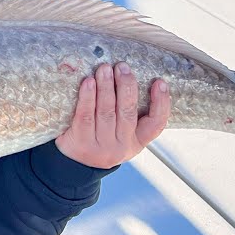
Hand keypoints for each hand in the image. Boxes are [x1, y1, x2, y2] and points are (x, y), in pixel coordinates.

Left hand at [55, 62, 169, 168]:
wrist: (73, 167)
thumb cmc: (99, 140)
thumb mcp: (120, 135)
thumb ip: (128, 113)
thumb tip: (129, 77)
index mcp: (136, 141)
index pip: (156, 124)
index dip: (161, 103)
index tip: (160, 82)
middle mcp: (121, 146)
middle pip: (128, 112)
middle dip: (126, 86)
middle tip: (122, 67)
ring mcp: (101, 145)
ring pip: (106, 111)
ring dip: (106, 87)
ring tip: (105, 69)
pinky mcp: (81, 142)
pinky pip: (85, 116)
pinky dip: (87, 97)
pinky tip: (88, 82)